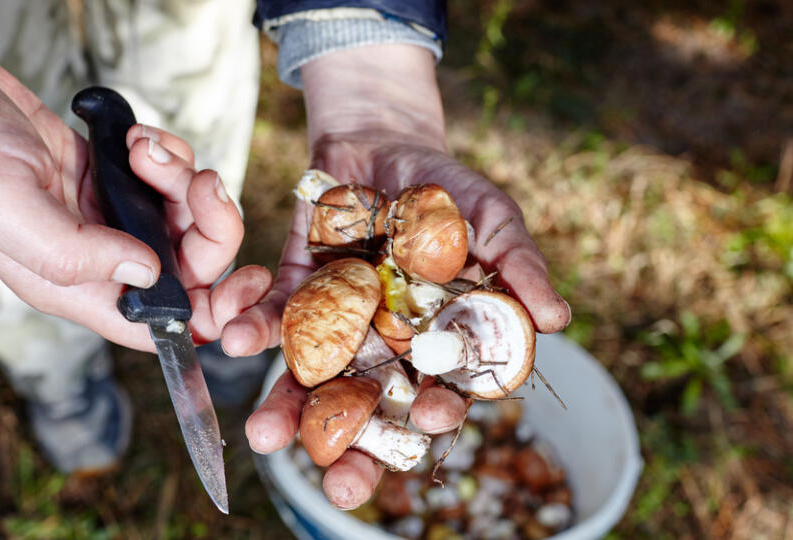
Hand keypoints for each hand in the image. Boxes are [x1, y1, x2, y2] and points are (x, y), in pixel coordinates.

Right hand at [0, 6, 268, 350]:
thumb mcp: (2, 206)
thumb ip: (73, 251)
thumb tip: (149, 273)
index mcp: (76, 287)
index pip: (159, 326)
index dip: (211, 317)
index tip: (244, 286)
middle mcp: (101, 259)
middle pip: (193, 265)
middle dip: (209, 222)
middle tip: (195, 181)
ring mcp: (113, 217)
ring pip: (188, 215)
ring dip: (183, 178)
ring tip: (142, 148)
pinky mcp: (117, 179)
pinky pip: (173, 177)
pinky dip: (169, 155)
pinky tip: (134, 138)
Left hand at [237, 44, 569, 507]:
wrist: (383, 141)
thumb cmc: (447, 188)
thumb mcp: (491, 218)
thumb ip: (518, 265)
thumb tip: (557, 319)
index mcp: (438, 340)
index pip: (442, 389)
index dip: (438, 409)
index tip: (431, 417)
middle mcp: (385, 345)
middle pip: (372, 408)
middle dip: (355, 449)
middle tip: (340, 484)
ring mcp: (337, 323)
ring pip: (313, 380)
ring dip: (288, 409)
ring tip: (266, 437)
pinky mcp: (296, 293)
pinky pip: (272, 319)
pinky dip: (253, 329)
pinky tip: (235, 340)